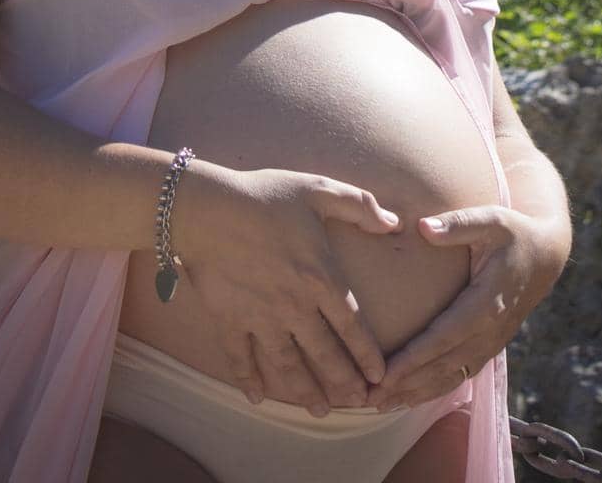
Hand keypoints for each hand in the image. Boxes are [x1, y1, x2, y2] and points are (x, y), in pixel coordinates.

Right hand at [173, 162, 400, 415]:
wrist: (207, 208)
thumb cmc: (264, 196)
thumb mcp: (318, 189)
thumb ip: (359, 206)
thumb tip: (394, 221)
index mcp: (320, 277)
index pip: (352, 325)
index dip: (368, 355)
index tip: (379, 377)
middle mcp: (294, 306)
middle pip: (325, 354)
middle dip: (344, 383)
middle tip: (358, 403)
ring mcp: (261, 318)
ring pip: (289, 365)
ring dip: (306, 392)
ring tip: (320, 411)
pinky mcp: (229, 321)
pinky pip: (241, 359)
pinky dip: (249, 380)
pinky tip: (257, 398)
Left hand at [367, 204, 567, 411]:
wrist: (545, 258)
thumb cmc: (514, 234)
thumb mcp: (491, 220)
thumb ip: (457, 224)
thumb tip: (423, 227)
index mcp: (486, 303)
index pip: (445, 337)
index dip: (415, 358)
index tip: (385, 374)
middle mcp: (489, 331)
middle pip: (443, 366)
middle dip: (406, 384)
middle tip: (370, 398)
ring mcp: (490, 343)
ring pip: (451, 377)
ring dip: (416, 393)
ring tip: (380, 405)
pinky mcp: (488, 347)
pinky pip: (459, 374)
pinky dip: (433, 389)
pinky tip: (408, 397)